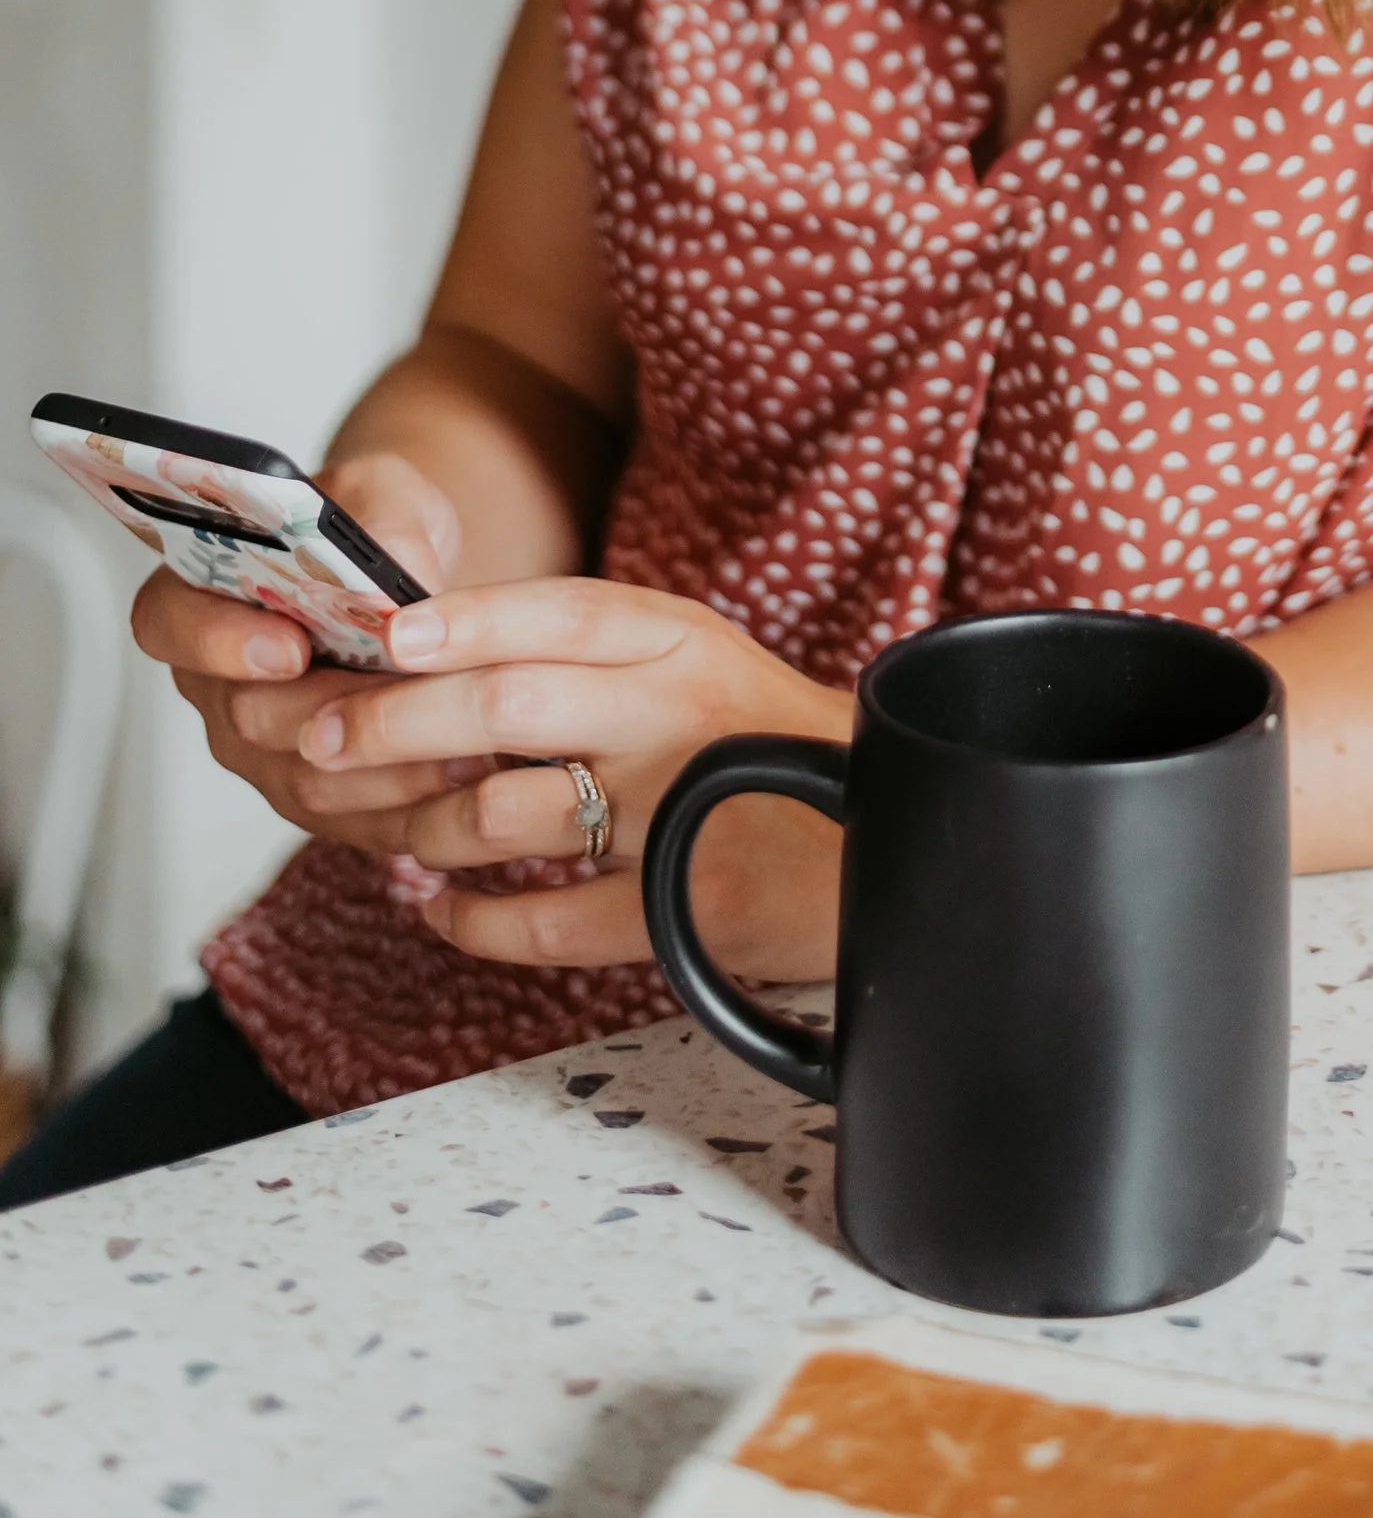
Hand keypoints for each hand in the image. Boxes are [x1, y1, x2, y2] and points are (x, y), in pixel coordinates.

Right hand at [133, 452, 476, 862]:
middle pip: (248, 716)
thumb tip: (401, 571)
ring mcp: (262, 750)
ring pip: (304, 782)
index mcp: (203, 594)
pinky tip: (467, 776)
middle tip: (406, 698)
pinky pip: (350, 821)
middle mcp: (218, 683)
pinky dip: (410, 803)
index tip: (290, 646)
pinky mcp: (317, 796)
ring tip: (459, 741)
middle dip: (332, 710)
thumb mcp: (388, 494)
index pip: (170, 623)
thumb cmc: (384, 533)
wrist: (424, 589)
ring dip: (382, 767)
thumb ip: (385, 521)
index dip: (219, 641)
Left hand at [282, 574, 852, 975]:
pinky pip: (541, 922)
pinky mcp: (676, 909)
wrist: (889, 832)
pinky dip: (471, 920)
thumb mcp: (700, 661)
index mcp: (681, 641)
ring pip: (505, 813)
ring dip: (424, 825)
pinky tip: (444, 909)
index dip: (460, 621)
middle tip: (321, 739)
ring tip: (391, 832)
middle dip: (392, 724)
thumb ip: (597, 653)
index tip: (380, 633)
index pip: (554, 613)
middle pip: (505, 706)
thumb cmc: (767, 743)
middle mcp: (674, 714)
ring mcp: (674, 812)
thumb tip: (438, 653)